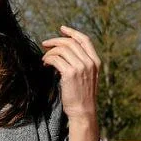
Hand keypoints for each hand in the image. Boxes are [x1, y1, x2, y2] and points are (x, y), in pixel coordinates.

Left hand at [42, 26, 100, 140]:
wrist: (83, 112)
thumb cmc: (82, 97)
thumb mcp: (87, 78)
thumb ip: (81, 64)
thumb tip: (63, 52)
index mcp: (95, 62)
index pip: (85, 40)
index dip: (72, 32)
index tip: (62, 29)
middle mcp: (90, 62)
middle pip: (70, 42)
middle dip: (56, 41)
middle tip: (45, 44)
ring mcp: (81, 67)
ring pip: (61, 50)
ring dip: (50, 52)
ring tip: (44, 59)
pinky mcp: (70, 73)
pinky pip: (55, 59)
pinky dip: (47, 59)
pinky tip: (45, 65)